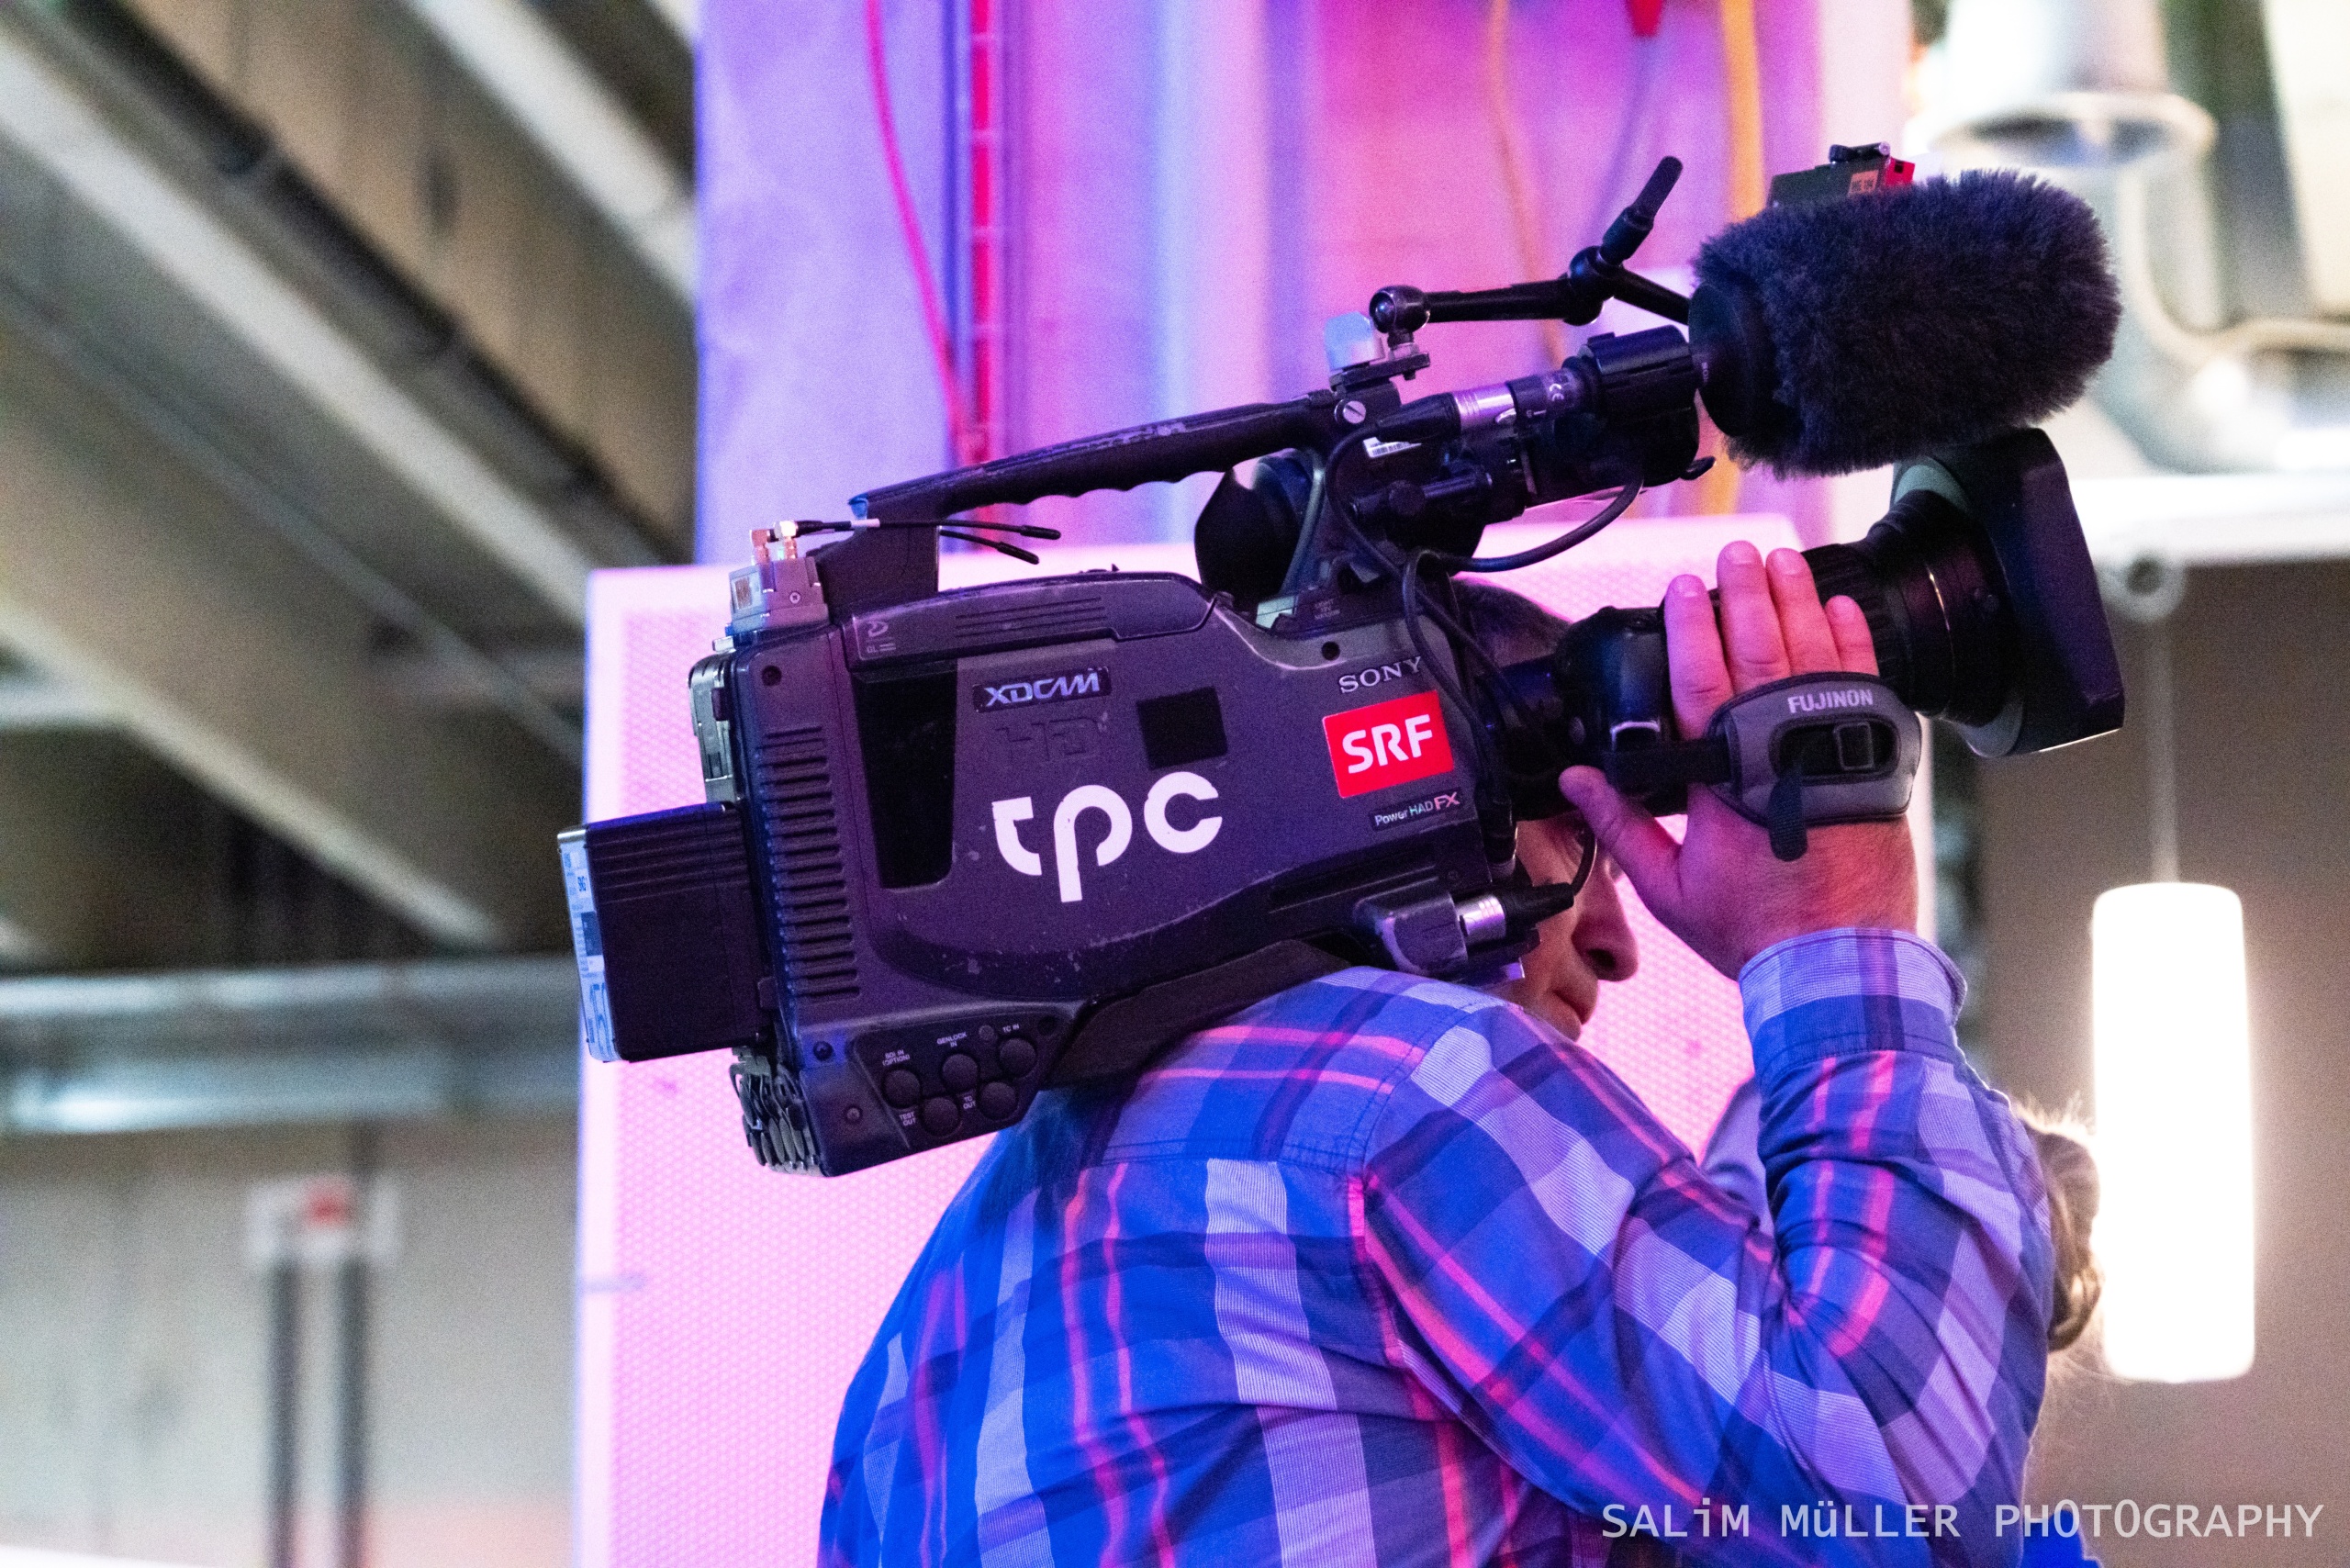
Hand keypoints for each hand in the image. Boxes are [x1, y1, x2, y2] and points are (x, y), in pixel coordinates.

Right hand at [1559, 543, 1917, 978]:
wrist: (1838, 960)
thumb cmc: (1754, 930)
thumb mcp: (1669, 888)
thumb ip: (1621, 828)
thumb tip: (1578, 781)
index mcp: (1724, 780)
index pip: (1700, 683)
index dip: (1689, 629)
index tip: (1682, 589)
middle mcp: (1781, 753)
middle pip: (1761, 652)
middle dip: (1745, 594)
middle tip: (1736, 552)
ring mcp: (1832, 750)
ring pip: (1814, 655)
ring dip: (1797, 601)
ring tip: (1781, 560)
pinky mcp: (1874, 759)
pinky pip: (1866, 683)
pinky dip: (1854, 641)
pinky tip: (1840, 607)